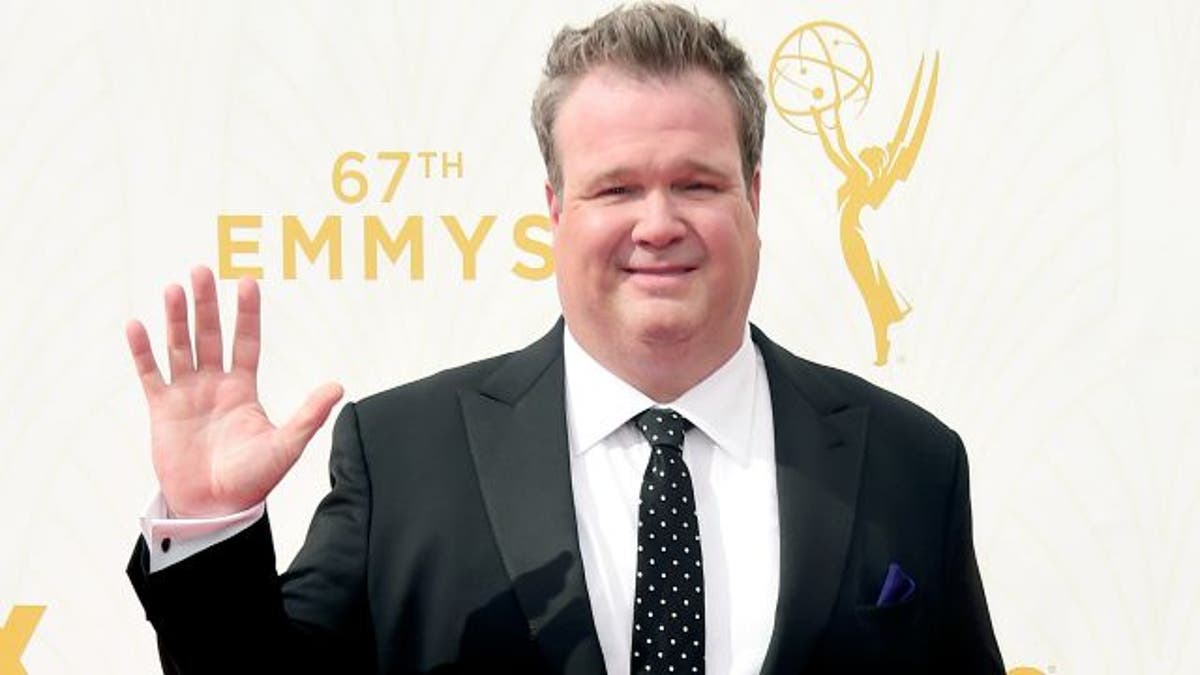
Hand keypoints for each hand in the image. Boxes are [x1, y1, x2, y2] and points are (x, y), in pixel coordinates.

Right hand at [125, 266, 342, 516]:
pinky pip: (150, 374)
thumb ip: (308, 415)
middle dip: (205, 304)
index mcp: (243, 389)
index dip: (245, 313)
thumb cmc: (252, 481)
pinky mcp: (162, 411)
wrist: (215, 510)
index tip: (246, 282)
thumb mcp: (285, 445)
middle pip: (208, 335)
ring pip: (179, 347)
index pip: (246, 341)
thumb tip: (338, 387)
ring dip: (175, 319)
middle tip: (202, 270)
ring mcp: (187, 395)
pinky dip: (143, 351)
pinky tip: (137, 326)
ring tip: (175, 288)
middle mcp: (214, 385)